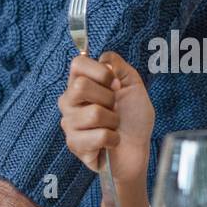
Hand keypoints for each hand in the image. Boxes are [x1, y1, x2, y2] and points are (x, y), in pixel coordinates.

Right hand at [58, 51, 153, 182]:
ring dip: (113, 122)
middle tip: (114, 108)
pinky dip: (112, 139)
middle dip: (108, 98)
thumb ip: (119, 67)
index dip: (100, 71)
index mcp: (81, 82)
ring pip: (93, 114)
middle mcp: (69, 101)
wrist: (137, 149)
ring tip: (113, 127)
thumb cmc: (133, 118)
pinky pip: (98, 136)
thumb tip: (104, 58)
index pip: (77, 63)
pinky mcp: (74, 144)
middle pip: (80, 86)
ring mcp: (69, 123)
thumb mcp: (133, 86)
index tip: (114, 83)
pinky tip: (110, 142)